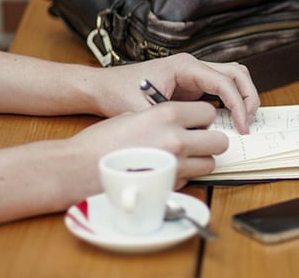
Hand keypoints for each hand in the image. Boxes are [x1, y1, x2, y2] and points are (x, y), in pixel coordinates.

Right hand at [69, 101, 227, 188]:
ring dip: (200, 161)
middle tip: (197, 141)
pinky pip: (191, 179)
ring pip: (210, 164)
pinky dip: (184, 176)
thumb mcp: (134, 115)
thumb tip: (182, 123)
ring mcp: (175, 165)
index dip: (203, 118)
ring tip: (181, 158)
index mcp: (167, 114)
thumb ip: (162, 117)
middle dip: (210, 141)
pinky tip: (165, 170)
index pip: (209, 112)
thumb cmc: (101, 141)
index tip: (196, 122)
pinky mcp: (169, 186)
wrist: (79, 168)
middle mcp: (176, 138)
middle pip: (219, 141)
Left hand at [93, 53, 259, 133]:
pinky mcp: (193, 84)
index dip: (238, 105)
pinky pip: (222, 88)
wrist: (104, 86)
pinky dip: (232, 102)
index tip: (242, 126)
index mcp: (184, 66)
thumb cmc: (119, 93)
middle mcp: (193, 65)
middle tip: (249, 123)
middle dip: (248, 97)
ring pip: (233, 77)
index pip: (224, 82)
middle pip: (237, 73)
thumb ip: (169, 122)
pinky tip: (229, 121)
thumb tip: (194, 138)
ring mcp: (195, 74)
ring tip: (244, 121)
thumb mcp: (143, 111)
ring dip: (243, 97)